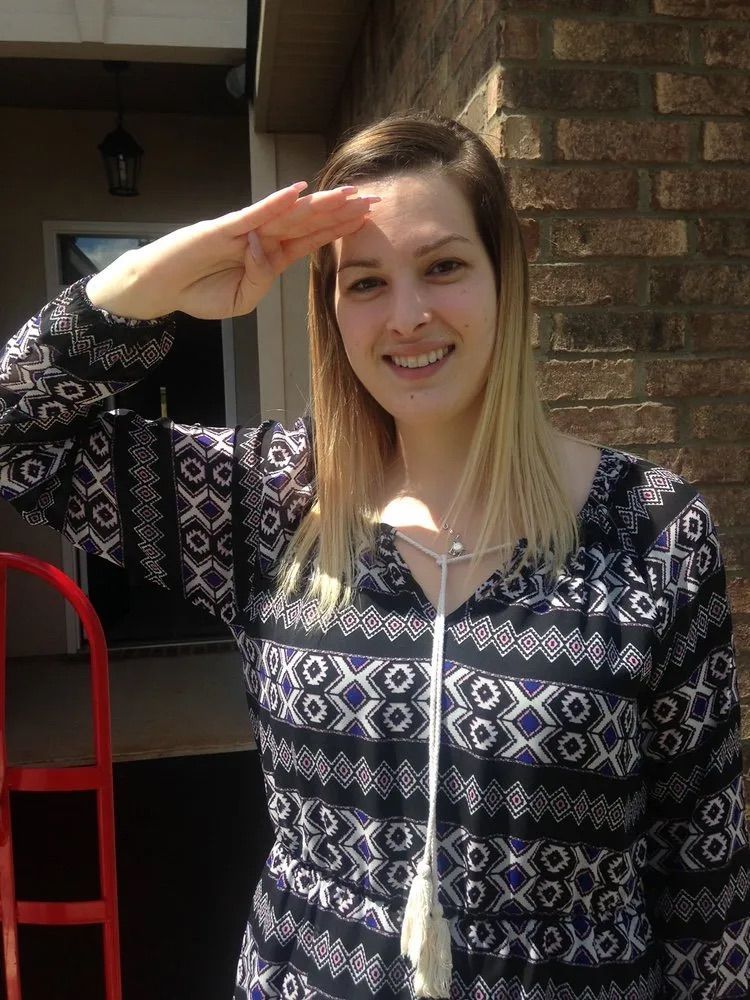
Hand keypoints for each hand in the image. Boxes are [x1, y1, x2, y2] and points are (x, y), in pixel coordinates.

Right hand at [85, 182, 378, 319]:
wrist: (161, 288)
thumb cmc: (200, 292)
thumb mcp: (242, 299)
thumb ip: (262, 279)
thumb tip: (267, 249)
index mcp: (272, 256)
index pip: (314, 238)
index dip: (341, 227)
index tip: (370, 218)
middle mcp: (264, 237)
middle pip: (311, 220)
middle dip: (343, 210)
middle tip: (377, 199)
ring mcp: (246, 228)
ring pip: (291, 213)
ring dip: (320, 203)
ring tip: (349, 193)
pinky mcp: (224, 227)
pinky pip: (256, 214)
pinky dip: (276, 203)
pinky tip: (299, 192)